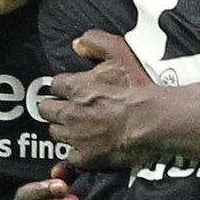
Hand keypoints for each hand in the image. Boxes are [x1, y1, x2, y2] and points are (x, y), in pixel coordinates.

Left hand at [40, 30, 156, 169]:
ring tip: (78, 127)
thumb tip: (78, 44)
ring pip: (55, 133)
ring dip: (64, 129)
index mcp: (75, 87)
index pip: (54, 84)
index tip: (70, 89)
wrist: (153, 121)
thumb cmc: (138, 88)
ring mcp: (76, 137)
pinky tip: (87, 147)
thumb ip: (95, 42)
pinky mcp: (86, 157)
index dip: (63, 86)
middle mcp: (70, 112)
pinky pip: (70, 156)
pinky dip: (76, 152)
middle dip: (56, 107)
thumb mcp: (120, 52)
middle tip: (69, 108)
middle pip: (47, 110)